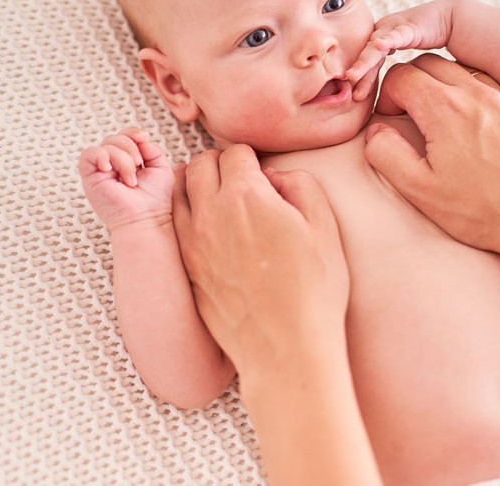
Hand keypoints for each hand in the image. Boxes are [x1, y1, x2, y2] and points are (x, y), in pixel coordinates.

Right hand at [78, 127, 174, 232]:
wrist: (147, 219)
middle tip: (139, 164)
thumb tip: (140, 137)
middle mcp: (112, 165)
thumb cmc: (156, 199)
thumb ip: (151, 148)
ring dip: (122, 158)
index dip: (133, 132)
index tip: (145, 138)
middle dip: (130, 146)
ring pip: (106, 145)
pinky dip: (102, 157)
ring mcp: (100, 171)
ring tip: (130, 179)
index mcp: (127, 161)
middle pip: (114, 137)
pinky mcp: (90, 178)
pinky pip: (89, 154)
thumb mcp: (160, 167)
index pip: (124, 136)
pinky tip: (111, 170)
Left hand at [171, 145, 349, 373]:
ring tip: (219, 200)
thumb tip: (275, 176)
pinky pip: (174, 227)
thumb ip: (300, 184)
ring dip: (197, 187)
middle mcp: (211, 214)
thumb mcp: (325, 226)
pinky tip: (209, 230)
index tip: (262, 173)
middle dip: (220, 165)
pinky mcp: (188, 270)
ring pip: (179, 193)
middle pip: (200, 164)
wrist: (286, 348)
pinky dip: (187, 217)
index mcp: (246, 196)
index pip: (235, 152)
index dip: (252, 158)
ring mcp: (193, 243)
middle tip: (241, 182)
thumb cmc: (313, 289)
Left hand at [346, 0, 454, 100]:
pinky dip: (387, 39)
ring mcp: (395, 27)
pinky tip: (379, 44)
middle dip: (357, 73)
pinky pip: (396, 34)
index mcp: (382, 42)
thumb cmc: (431, 41)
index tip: (357, 98)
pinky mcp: (409, 25)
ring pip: (375, 47)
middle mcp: (384, 32)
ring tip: (352, 75)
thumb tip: (397, 95)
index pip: (369, 64)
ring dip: (364, 62)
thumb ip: (401, 73)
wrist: (451, 18)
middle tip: (346, 91)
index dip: (363, 80)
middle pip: (367, 56)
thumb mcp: (413, 60)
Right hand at [364, 54, 499, 278]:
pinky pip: (485, 84)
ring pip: (458, 69)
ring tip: (434, 119)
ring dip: (439, 85)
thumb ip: (387, 154)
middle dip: (409, 83)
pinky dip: (467, 93)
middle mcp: (473, 93)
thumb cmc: (485, 211)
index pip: (400, 75)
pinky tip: (467, 125)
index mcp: (444, 108)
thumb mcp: (421, 190)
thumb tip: (376, 132)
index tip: (390, 121)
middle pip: (428, 63)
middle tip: (406, 116)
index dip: (386, 96)